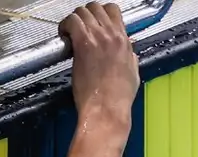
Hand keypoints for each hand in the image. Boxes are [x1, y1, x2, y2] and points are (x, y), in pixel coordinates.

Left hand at [60, 2, 138, 124]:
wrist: (107, 107)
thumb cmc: (119, 97)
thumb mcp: (133, 74)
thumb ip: (130, 58)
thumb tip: (127, 52)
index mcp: (125, 41)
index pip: (113, 10)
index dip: (101, 13)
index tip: (94, 23)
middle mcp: (112, 35)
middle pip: (96, 7)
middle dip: (85, 14)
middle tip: (80, 27)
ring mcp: (98, 38)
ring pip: (82, 11)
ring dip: (74, 19)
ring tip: (70, 32)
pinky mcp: (83, 44)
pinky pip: (71, 21)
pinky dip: (65, 25)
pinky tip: (64, 37)